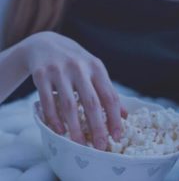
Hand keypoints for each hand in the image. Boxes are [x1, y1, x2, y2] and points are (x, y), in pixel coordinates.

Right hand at [22, 32, 123, 149]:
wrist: (45, 44)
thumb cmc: (75, 62)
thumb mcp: (94, 71)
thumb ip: (107, 91)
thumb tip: (125, 115)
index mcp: (96, 68)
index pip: (110, 96)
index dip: (115, 118)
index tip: (118, 136)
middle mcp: (80, 68)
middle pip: (92, 103)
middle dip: (97, 127)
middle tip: (100, 146)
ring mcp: (59, 71)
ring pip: (69, 105)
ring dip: (75, 127)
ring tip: (79, 144)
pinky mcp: (41, 75)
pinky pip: (48, 101)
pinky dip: (54, 118)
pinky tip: (59, 131)